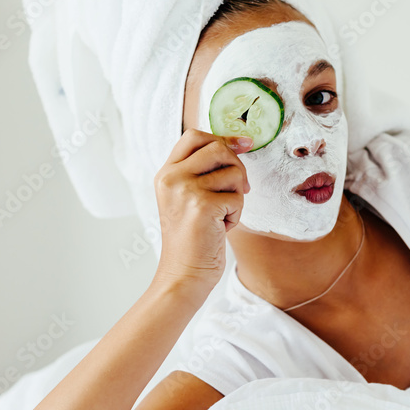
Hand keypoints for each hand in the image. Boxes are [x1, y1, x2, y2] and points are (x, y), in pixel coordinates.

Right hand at [152, 128, 252, 293]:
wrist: (184, 274)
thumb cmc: (192, 238)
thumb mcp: (186, 197)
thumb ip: (201, 172)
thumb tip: (238, 144)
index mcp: (165, 173)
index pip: (194, 136)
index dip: (223, 137)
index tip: (244, 145)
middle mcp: (171, 177)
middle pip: (218, 148)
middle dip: (237, 167)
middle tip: (238, 190)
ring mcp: (185, 189)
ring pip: (233, 172)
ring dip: (236, 196)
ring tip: (221, 216)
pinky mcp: (202, 205)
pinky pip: (238, 197)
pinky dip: (236, 215)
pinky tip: (220, 228)